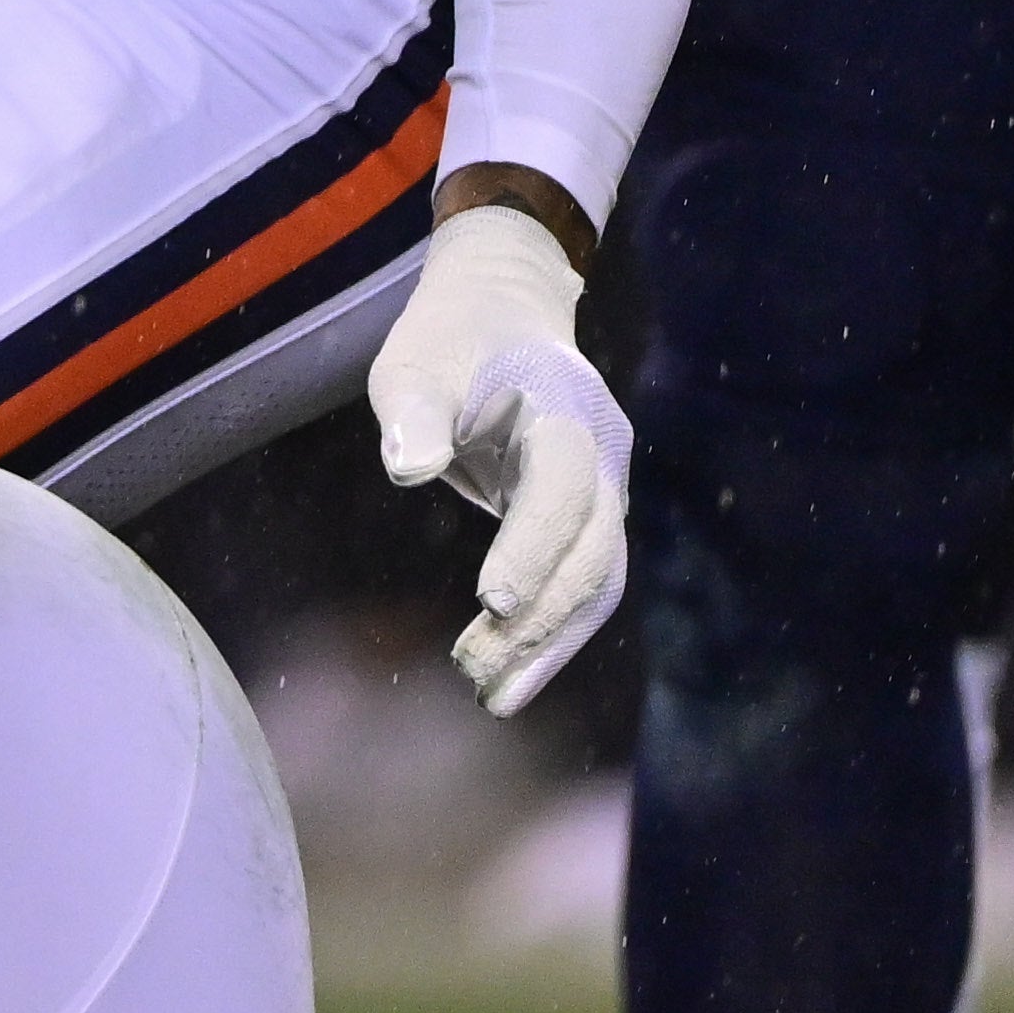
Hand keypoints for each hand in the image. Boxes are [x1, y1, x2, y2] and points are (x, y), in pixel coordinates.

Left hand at [372, 195, 632, 712]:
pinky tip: (509, 676)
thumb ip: (412, 414)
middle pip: (590, 553)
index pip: (561, 490)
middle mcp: (603, 458)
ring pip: (596, 581)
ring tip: (494, 699)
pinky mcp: (587, 518)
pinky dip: (550, 632)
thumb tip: (409, 469)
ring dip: (549, 644)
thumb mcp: (412, 364)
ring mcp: (604, 491)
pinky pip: (582, 583)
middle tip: (475, 675)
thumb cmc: (449, 340)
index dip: (532, 547)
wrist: (504, 313)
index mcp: (567, 413)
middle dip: (539, 619)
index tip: (490, 602)